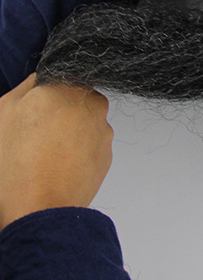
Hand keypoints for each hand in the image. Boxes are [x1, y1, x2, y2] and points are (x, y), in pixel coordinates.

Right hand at [0, 75, 113, 231]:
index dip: (45, 96)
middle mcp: (93, 103)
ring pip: (85, 124)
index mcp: (68, 86)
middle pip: (76, 101)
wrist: (40, 208)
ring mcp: (104, 129)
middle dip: (59, 114)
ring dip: (70, 134)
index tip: (34, 112)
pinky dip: (78, 153)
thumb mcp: (5, 114)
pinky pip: (91, 146)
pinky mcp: (108, 153)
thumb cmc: (17, 163)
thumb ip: (26, 87)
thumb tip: (39, 78)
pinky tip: (58, 167)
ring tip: (44, 156)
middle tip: (36, 136)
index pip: (62, 79)